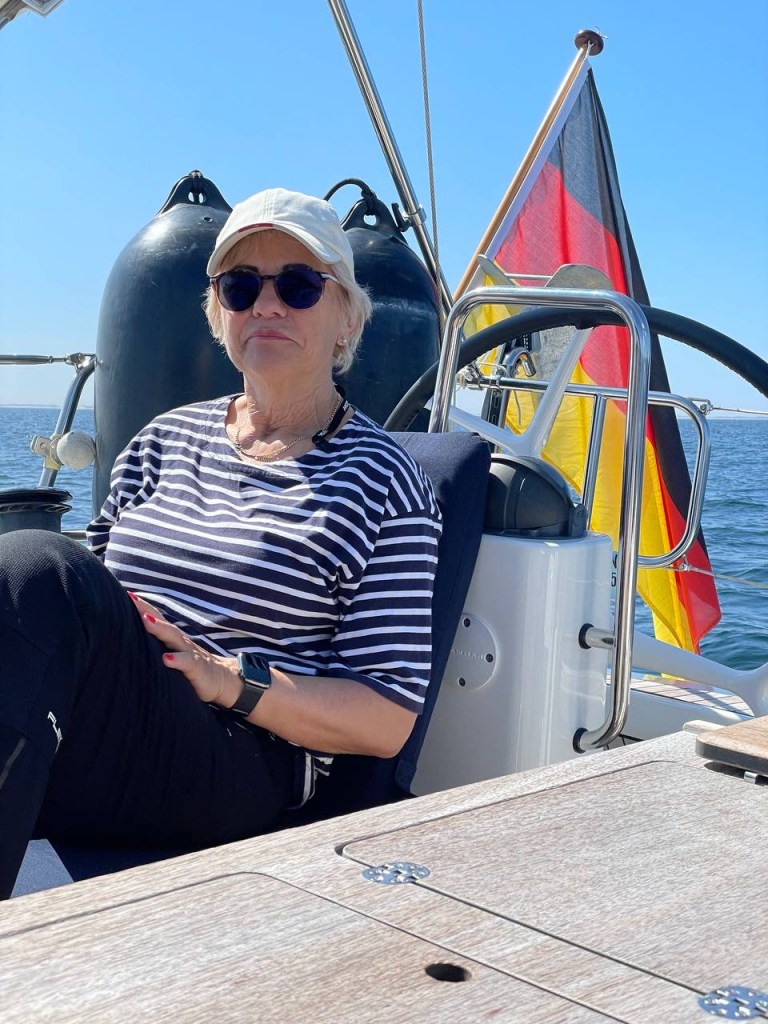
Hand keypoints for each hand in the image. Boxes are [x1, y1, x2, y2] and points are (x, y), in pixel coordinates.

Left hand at [128, 592, 240, 706]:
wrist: (223, 679)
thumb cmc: (191, 668)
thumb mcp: (172, 656)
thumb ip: (156, 650)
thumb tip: (131, 646)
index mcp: (172, 639)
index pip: (155, 619)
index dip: (141, 607)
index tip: (125, 595)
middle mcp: (179, 642)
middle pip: (162, 623)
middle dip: (146, 610)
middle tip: (130, 599)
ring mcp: (189, 652)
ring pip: (173, 638)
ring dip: (160, 628)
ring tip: (146, 620)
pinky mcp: (197, 668)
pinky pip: (187, 662)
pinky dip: (176, 660)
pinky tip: (166, 659)